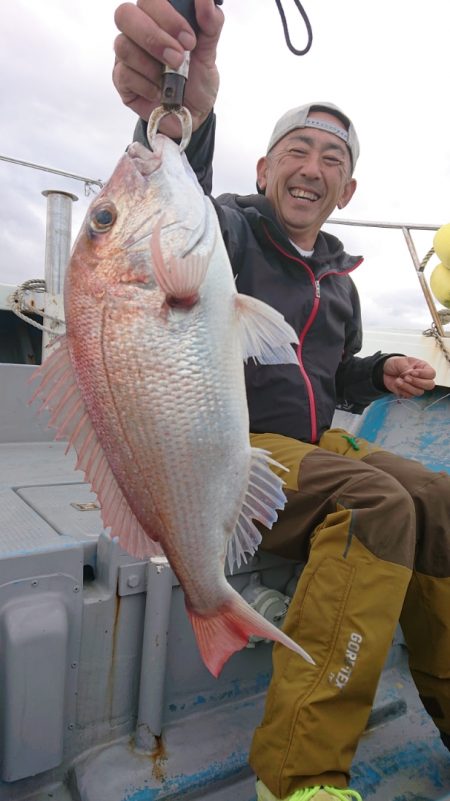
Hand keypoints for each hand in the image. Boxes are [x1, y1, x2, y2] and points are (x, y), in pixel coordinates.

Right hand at [113, 0, 223, 136]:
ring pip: (122, 46)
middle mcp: (136, 33)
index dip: (167, 16)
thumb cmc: (197, 79)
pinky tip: (160, 91)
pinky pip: (124, 75)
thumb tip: (205, 0)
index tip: (190, 40)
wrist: (194, 114)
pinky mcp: (121, 81)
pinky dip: (147, 85)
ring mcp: (126, 57)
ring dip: (151, 64)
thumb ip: (210, 24)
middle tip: (178, 59)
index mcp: (156, 18)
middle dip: (154, 37)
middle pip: (125, 15)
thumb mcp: (209, 51)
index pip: (148, 0)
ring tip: (171, 78)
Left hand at [382, 356, 435, 397]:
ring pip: (419, 392)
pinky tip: (397, 383)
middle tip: (406, 378)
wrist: (385, 371)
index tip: (412, 372)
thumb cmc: (396, 364)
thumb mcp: (401, 362)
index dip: (423, 374)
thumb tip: (410, 375)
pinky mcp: (409, 393)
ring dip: (407, 387)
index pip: (431, 374)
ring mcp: (416, 387)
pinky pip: (409, 395)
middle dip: (417, 382)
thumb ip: (407, 368)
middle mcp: (422, 378)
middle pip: (429, 385)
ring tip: (398, 380)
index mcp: (423, 368)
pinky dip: (402, 390)